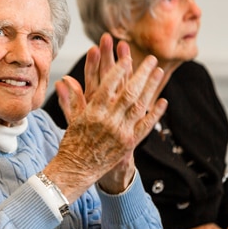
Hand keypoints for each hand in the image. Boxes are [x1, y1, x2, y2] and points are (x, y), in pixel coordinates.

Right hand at [45, 33, 166, 199]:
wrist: (77, 170)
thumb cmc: (73, 143)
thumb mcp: (72, 118)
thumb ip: (71, 98)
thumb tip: (64, 79)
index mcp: (93, 113)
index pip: (108, 86)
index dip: (118, 71)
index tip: (127, 58)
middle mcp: (109, 121)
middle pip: (128, 92)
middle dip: (142, 74)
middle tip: (151, 59)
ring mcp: (121, 133)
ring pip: (140, 106)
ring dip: (151, 88)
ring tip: (159, 72)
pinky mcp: (129, 143)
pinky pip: (146, 125)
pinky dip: (155, 113)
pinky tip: (163, 101)